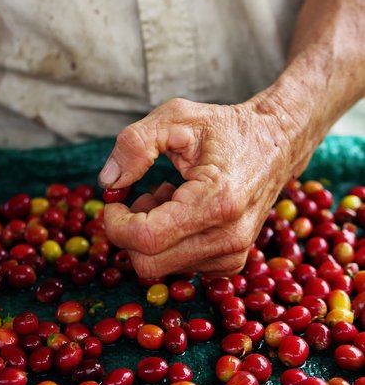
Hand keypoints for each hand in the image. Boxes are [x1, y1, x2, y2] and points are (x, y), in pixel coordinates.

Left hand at [99, 98, 294, 277]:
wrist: (277, 143)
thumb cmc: (225, 129)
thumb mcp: (175, 117)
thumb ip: (135, 144)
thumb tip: (108, 183)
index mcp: (217, 201)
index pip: (146, 239)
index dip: (116, 223)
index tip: (113, 201)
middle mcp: (229, 238)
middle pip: (148, 262)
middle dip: (130, 232)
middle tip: (143, 196)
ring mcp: (233, 255)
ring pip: (161, 266)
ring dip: (151, 233)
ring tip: (170, 195)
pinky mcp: (231, 262)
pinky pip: (178, 265)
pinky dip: (168, 242)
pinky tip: (181, 211)